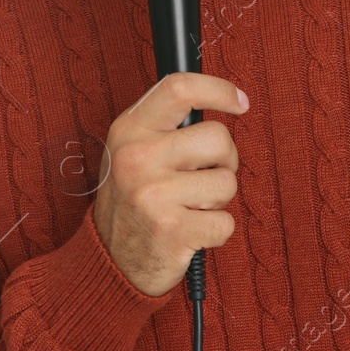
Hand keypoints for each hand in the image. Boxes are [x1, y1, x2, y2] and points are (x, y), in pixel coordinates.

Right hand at [92, 72, 247, 297]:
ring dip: (218, 199)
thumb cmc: (133, 200)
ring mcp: (153, 195)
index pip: (179, 88)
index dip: (218, 89)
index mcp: (129, 130)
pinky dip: (217, 230)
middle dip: (224, 160)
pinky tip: (191, 232)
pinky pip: (226, 222)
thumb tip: (224, 99)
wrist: (109, 261)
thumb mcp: (132, 151)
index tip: (240, 102)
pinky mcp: (172, 230)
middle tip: (204, 177)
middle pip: (218, 138)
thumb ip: (166, 124)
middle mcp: (137, 158)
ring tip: (190, 207)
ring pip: (227, 182)